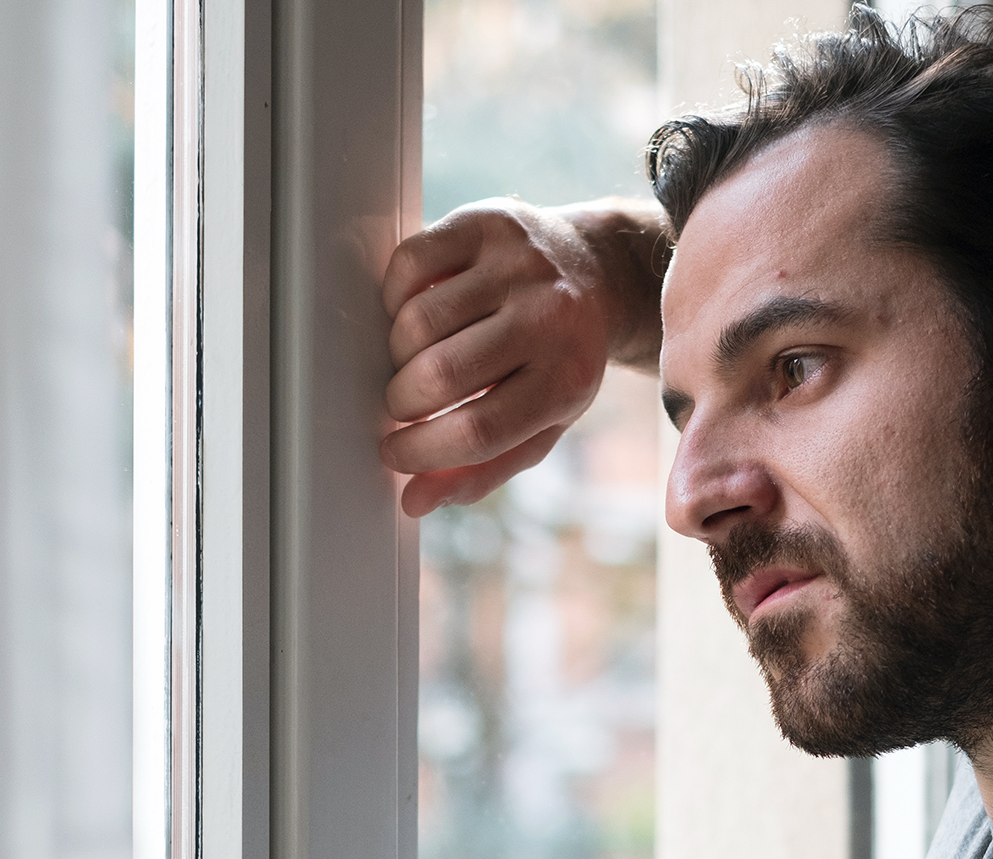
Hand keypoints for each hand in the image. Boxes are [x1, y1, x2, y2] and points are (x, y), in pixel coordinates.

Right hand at [381, 197, 665, 516]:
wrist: (598, 273)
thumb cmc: (559, 361)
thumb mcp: (541, 423)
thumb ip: (484, 468)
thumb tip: (415, 500)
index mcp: (567, 380)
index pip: (478, 430)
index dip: (422, 452)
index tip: (395, 454)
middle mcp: (549, 317)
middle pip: (441, 375)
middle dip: (401, 403)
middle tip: (400, 406)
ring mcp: (517, 265)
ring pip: (416, 321)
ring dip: (396, 354)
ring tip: (412, 361)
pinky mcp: (486, 223)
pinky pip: (408, 265)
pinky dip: (394, 298)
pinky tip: (413, 313)